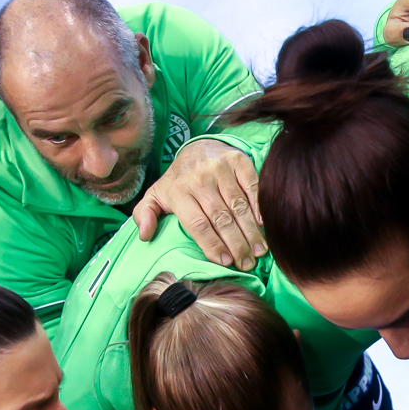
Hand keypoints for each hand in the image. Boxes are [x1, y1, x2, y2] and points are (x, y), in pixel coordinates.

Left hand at [133, 137, 264, 268]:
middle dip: (236, 244)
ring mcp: (219, 168)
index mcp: (178, 191)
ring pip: (238, 205)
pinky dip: (258, 205)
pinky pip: (251, 185)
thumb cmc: (179, 180)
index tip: (226, 262)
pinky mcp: (237, 160)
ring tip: (259, 251)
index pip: (198, 224)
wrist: (197, 146)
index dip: (212, 245)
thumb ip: (145, 215)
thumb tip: (145, 235)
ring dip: (250, 231)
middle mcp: (199, 178)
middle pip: (221, 218)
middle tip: (247, 264)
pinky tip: (263, 224)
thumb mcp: (156, 195)